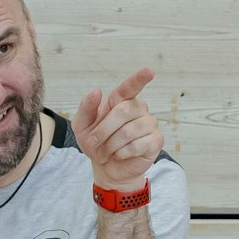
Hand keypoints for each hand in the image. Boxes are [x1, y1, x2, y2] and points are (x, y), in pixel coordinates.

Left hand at [73, 68, 162, 192]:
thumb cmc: (96, 142)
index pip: (130, 87)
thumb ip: (86, 108)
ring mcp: (149, 124)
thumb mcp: (82, 126)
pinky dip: (121, 153)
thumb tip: (97, 91)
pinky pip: (136, 145)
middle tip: (94, 143)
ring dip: (110, 145)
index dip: (139, 78)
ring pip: (129, 131)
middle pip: (123, 111)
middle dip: (103, 130)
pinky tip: (120, 154)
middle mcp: (138, 108)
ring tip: (107, 151)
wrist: (106, 168)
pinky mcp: (155, 140)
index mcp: (121, 101)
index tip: (149, 71)